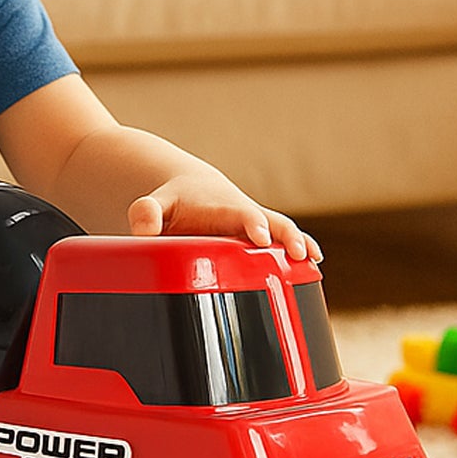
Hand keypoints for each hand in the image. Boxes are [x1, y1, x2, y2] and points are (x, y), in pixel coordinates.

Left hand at [127, 176, 321, 262]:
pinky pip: (286, 242)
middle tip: (298, 252)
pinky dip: (302, 251)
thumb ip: (146, 212)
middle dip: (286, 236)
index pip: (240, 214)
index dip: (252, 224)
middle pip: (272, 221)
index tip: (261, 237)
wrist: (193, 190)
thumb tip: (142, 230)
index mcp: (222, 206)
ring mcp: (258, 226)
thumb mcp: (157, 203)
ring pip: (285, 231)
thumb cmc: (175, 201)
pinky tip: (315, 266)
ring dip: (300, 244)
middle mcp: (246, 214)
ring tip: (313, 260)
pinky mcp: (263, 238)